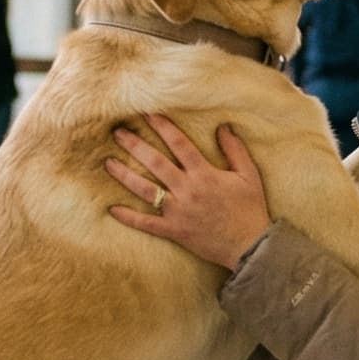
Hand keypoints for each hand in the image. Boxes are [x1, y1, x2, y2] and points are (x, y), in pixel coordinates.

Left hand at [105, 114, 270, 270]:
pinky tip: (112, 209)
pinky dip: (129, 217)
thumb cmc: (250, 209)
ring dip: (125, 175)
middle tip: (117, 132)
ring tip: (108, 163)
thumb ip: (235, 150)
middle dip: (135, 145)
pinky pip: (147, 224)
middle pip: (155, 163)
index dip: (162, 126)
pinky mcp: (174, 231)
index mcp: (204, 174)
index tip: (147, 113)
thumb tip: (222, 127)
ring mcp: (178, 211)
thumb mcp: (249, 175)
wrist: (249, 246)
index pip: (179, 144)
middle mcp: (187, 190)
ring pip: (145, 190)